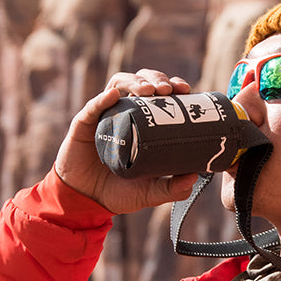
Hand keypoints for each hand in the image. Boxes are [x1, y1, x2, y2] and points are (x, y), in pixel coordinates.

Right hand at [54, 70, 201, 213]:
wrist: (88, 200)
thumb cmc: (120, 192)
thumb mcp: (151, 193)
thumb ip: (172, 188)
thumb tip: (195, 177)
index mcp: (145, 123)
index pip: (160, 95)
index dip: (173, 86)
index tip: (186, 90)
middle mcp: (126, 113)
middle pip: (142, 82)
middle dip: (157, 79)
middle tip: (168, 90)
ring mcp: (105, 116)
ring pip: (119, 84)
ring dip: (134, 81)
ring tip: (149, 90)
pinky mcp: (85, 124)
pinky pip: (93, 107)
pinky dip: (103, 98)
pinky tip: (114, 95)